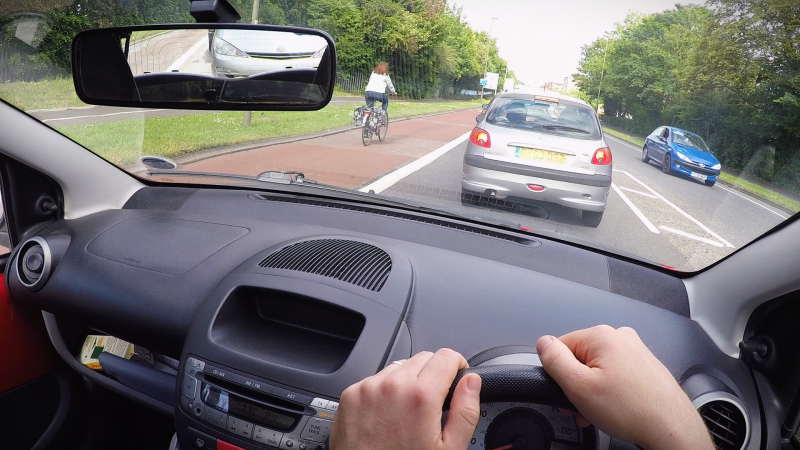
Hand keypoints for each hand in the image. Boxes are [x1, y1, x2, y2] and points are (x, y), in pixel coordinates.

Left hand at [330, 349, 481, 449]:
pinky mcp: (351, 394)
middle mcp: (392, 386)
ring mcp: (368, 388)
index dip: (457, 364)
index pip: (446, 356)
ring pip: (399, 367)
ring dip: (408, 380)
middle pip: (423, 358)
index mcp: (420, 397)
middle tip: (433, 401)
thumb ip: (465, 411)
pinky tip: (388, 414)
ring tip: (408, 411)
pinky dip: (385, 390)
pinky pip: (375, 379)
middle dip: (434, 373)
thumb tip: (471, 382)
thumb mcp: (448, 449)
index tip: (458, 374)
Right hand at [536, 326, 713, 449]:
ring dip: (593, 391)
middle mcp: (620, 337)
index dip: (559, 374)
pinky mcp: (644, 366)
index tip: (568, 393)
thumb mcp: (578, 386)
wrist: (671, 427)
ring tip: (601, 412)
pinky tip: (616, 408)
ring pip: (598, 368)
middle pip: (579, 358)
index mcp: (602, 335)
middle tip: (583, 408)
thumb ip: (554, 360)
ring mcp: (635, 351)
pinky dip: (610, 391)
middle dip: (577, 384)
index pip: (560, 347)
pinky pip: (615, 374)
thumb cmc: (632, 409)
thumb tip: (543, 343)